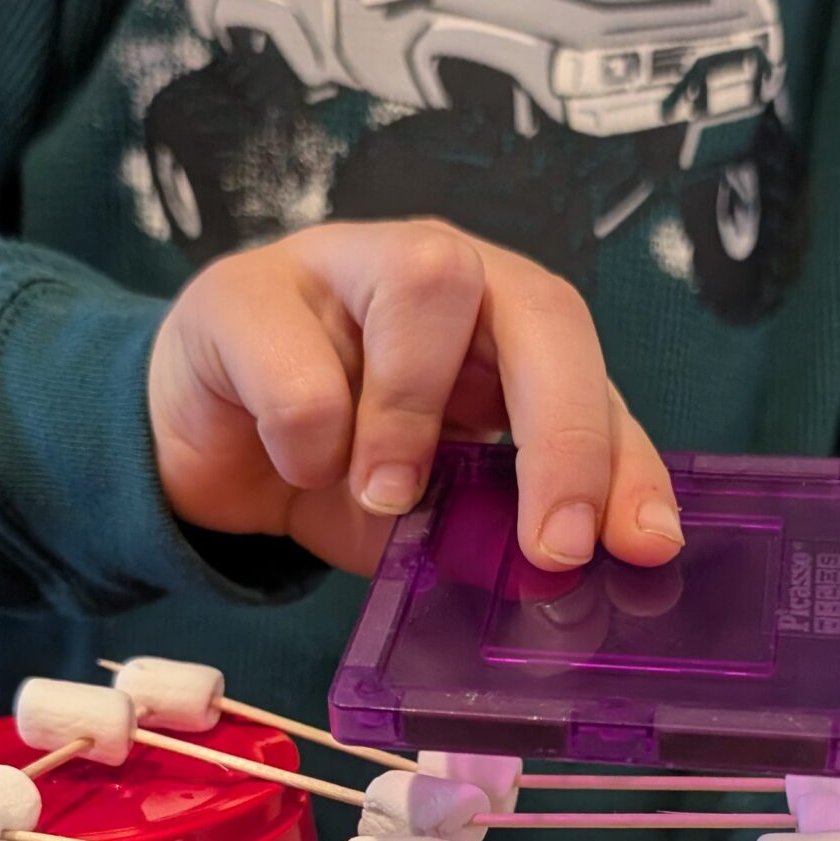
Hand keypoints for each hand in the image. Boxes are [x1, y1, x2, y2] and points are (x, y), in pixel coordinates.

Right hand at [148, 220, 683, 575]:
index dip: (621, 459)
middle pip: (539, 305)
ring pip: (427, 282)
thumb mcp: (430, 512)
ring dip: (416, 415)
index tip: (642, 544)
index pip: (590, 374)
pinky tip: (296, 466)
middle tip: (552, 545)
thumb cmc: (333, 468)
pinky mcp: (244, 292)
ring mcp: (343, 263)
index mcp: (502, 325)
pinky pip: (301, 364)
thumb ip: (490, 525)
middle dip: (562, 435)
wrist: (198, 454)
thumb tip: (558, 577)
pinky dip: (308, 443)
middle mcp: (441, 271)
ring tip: (384, 495)